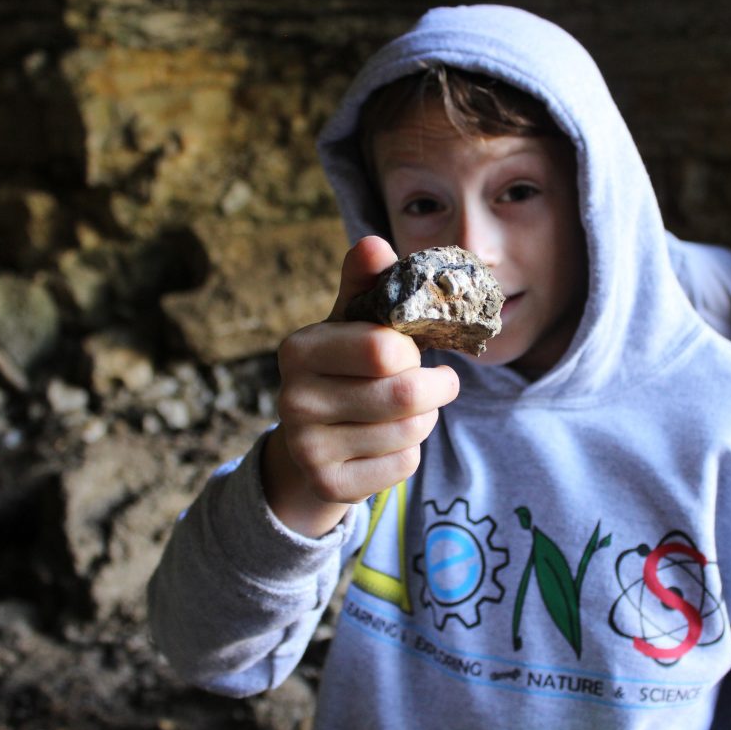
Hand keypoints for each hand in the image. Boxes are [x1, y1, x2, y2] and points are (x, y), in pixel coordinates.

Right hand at [262, 236, 459, 535]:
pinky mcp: (329, 485)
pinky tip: (388, 441)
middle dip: (436, 387)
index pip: (384, 349)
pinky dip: (411, 452)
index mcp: (299, 349)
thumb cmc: (345, 368)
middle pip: (406, 395)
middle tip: (437, 382)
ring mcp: (308, 448)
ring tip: (408, 410)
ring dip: (426, 419)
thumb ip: (366, 284)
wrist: (311, 443)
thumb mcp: (351, 324)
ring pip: (411, 432)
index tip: (413, 351)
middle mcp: (293, 399)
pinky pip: (403, 465)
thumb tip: (373, 244)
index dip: (413, 351)